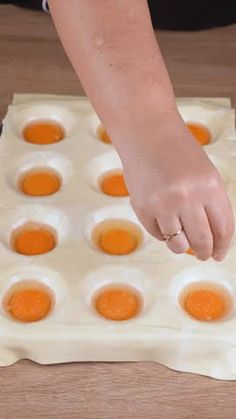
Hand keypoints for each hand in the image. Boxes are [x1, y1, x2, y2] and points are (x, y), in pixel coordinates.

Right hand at [121, 111, 233, 260]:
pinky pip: (157, 234)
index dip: (222, 246)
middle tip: (202, 255)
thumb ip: (211, 205)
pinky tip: (163, 220)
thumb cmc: (179, 154)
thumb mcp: (206, 175)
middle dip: (204, 252)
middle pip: (202, 241)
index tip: (218, 254)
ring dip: (181, 246)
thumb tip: (212, 240)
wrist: (147, 135)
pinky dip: (163, 232)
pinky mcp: (142, 208)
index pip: (223, 228)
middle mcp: (187, 197)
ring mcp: (162, 204)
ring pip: (178, 244)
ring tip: (181, 238)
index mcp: (210, 187)